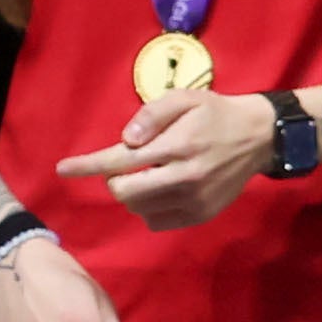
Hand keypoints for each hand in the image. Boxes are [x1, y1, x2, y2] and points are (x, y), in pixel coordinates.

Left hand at [56, 89, 275, 230]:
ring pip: (138, 208)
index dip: (88, 165)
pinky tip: (161, 189)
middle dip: (114, 179)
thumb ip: (151, 115)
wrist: (258, 138)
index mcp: (177, 146)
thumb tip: (126, 141)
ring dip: (132, 193)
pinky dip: (148, 208)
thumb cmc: (213, 113)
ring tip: (150, 173)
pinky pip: (156, 222)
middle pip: (124, 192)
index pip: (121, 160)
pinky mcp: (201, 215)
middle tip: (127, 164)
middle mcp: (185, 177)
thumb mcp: (183, 99)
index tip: (62, 169)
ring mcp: (194, 200)